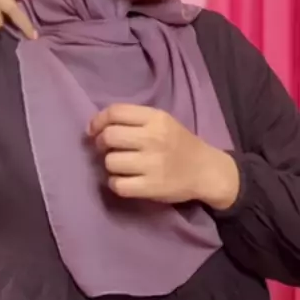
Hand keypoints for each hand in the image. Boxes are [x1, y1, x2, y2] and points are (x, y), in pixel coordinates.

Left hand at [89, 104, 238, 210]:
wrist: (206, 170)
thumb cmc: (179, 144)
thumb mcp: (162, 121)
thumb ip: (133, 120)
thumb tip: (94, 127)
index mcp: (156, 118)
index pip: (115, 112)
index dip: (98, 121)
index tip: (93, 131)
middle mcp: (154, 138)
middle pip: (109, 136)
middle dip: (101, 143)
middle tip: (108, 149)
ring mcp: (153, 164)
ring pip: (110, 162)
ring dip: (110, 165)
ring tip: (121, 166)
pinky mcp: (152, 187)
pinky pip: (117, 185)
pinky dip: (116, 184)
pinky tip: (125, 181)